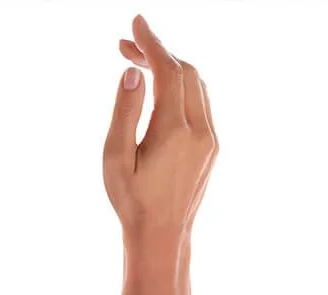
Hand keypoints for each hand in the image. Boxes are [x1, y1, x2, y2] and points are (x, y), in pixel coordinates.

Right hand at [103, 15, 218, 250]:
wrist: (163, 237)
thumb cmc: (132, 202)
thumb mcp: (116, 157)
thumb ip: (125, 111)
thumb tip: (134, 73)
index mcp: (175, 131)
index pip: (168, 70)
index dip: (151, 43)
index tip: (136, 24)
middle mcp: (200, 132)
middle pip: (185, 72)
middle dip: (157, 54)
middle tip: (125, 48)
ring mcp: (210, 141)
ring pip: (196, 87)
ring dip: (170, 70)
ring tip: (139, 68)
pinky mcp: (212, 150)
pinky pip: (201, 105)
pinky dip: (181, 88)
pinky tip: (160, 92)